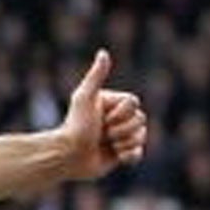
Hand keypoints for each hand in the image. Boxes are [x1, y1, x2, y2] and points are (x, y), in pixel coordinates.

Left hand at [60, 50, 148, 179]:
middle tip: (101, 135)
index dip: (121, 114)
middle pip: (140, 120)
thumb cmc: (75, 126)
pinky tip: (117, 157)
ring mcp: (121, 136)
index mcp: (112, 104)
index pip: (134, 103)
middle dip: (121, 130)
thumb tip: (103, 52)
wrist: (67, 156)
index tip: (102, 119)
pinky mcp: (121, 154)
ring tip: (105, 145)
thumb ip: (95, 77)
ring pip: (141, 136)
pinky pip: (138, 153)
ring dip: (123, 143)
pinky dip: (129, 156)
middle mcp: (118, 119)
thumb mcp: (84, 98)